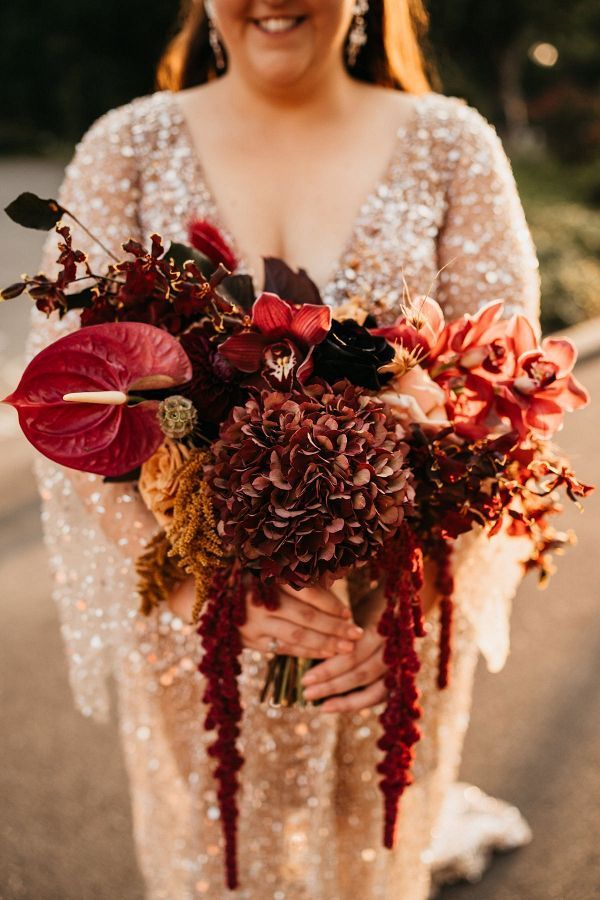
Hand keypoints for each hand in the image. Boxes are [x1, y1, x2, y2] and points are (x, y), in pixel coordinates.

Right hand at [166, 577, 363, 658]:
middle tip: (358, 634)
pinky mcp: (249, 642)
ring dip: (325, 645)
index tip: (349, 613)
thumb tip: (336, 594)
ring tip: (348, 649)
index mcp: (266, 577)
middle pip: (306, 619)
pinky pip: (284, 651)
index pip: (307, 592)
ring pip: (297, 638)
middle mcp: (259, 602)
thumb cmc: (244, 577)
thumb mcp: (266, 569)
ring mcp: (252, 625)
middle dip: (335, 628)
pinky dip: (306, 654)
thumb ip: (297, 580)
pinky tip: (325, 655)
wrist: (201, 597)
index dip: (331, 604)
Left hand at [301, 562, 440, 711]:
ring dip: (344, 700)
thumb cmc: (373, 606)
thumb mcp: (357, 608)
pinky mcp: (402, 678)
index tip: (305, 678)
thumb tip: (301, 645)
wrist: (409, 606)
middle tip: (306, 690)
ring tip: (320, 705)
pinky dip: (357, 703)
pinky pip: (380, 696)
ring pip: (373, 689)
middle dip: (331, 684)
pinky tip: (334, 706)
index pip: (354, 654)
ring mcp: (403, 664)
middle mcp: (396, 647)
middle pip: (361, 673)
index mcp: (384, 626)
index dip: (329, 668)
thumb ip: (338, 628)